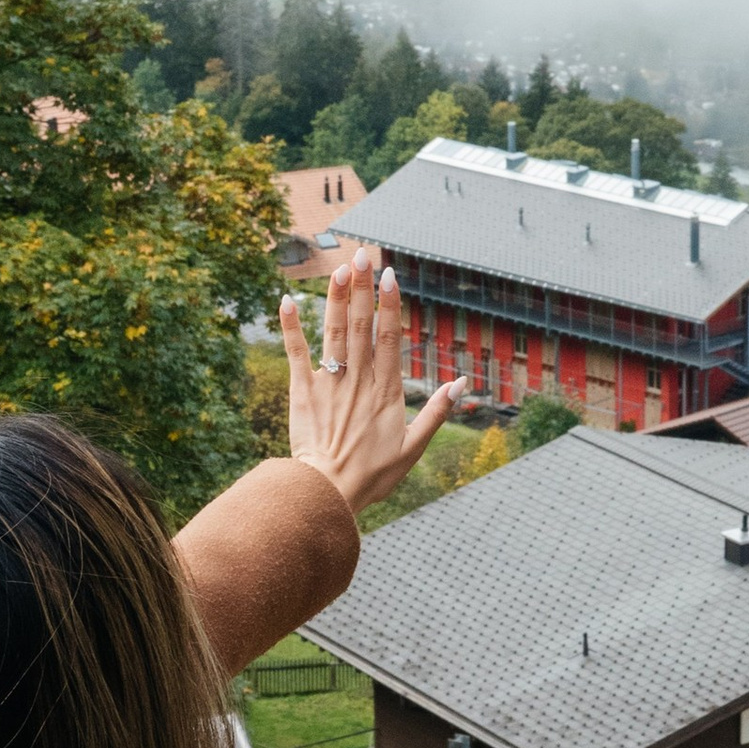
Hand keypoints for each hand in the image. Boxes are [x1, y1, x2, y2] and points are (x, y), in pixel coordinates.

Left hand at [280, 246, 462, 515]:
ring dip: (336, 299)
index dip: (389, 303)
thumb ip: (437, 413)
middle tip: (363, 255)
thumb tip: (461, 383)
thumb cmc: (373, 475)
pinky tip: (287, 300)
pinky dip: (291, 327)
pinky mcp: (302, 392)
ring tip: (339, 268)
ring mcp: (328, 383)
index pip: (388, 336)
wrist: (327, 492)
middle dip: (363, 288)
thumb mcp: (414, 447)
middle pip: (361, 325)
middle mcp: (357, 380)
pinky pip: (296, 353)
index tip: (390, 274)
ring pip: (333, 333)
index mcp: (386, 390)